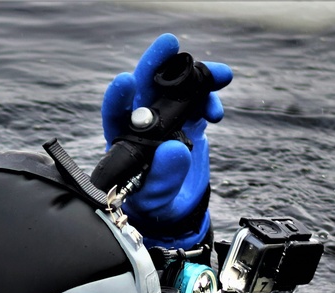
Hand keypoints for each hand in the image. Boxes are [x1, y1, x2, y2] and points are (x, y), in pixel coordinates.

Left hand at [101, 33, 231, 245]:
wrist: (178, 207)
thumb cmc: (156, 204)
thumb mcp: (156, 198)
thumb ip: (162, 178)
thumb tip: (175, 148)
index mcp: (122, 141)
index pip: (115, 114)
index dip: (118, 96)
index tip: (125, 80)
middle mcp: (141, 125)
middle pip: (144, 88)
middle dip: (156, 64)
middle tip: (168, 44)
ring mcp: (165, 121)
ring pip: (175, 89)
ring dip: (196, 77)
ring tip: (219, 75)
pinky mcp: (187, 122)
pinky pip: (198, 101)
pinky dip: (210, 97)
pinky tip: (216, 111)